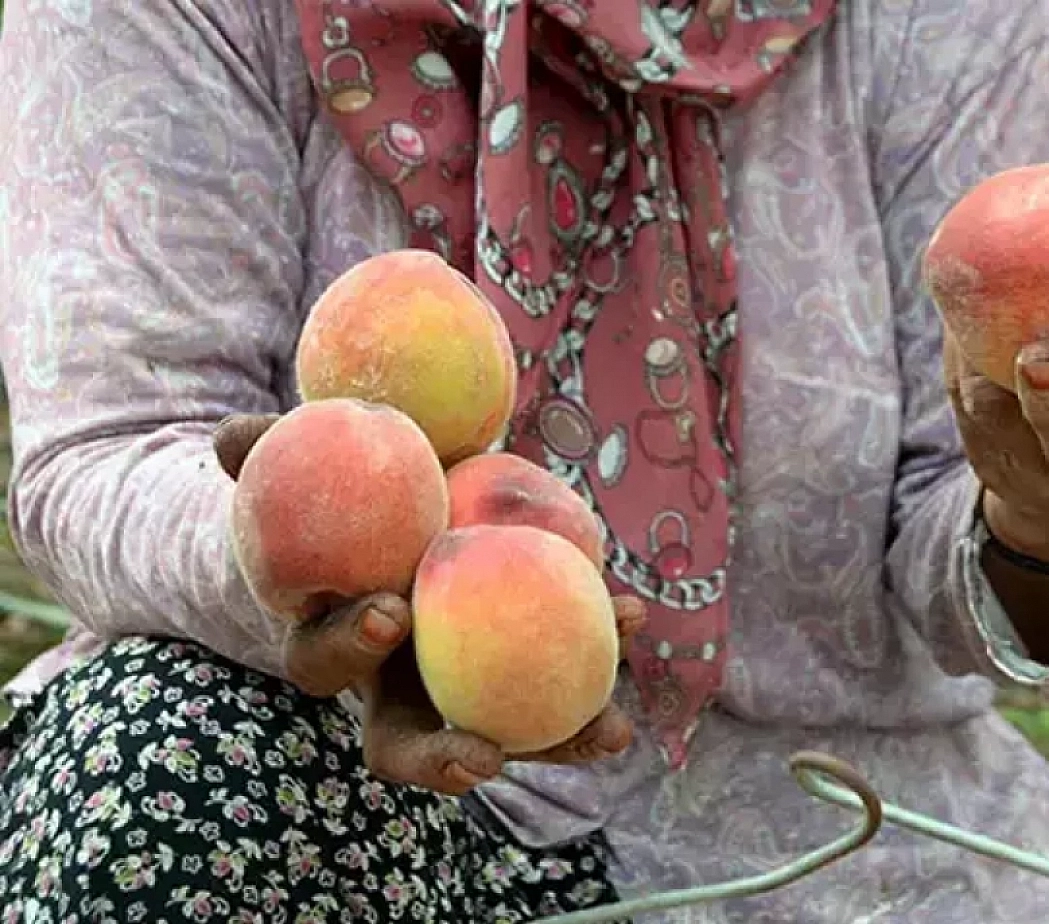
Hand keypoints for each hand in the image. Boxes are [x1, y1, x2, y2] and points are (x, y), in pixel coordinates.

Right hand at [214, 413, 645, 793]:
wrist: (416, 487)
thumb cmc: (354, 479)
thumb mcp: (311, 460)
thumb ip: (268, 452)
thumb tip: (229, 439)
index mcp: (335, 635)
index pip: (322, 665)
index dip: (350, 646)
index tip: (392, 610)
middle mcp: (396, 679)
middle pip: (411, 742)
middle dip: (446, 758)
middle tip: (487, 755)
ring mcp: (464, 681)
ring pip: (506, 731)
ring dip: (559, 739)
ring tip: (610, 730)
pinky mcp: (525, 662)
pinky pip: (564, 676)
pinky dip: (602, 656)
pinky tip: (636, 617)